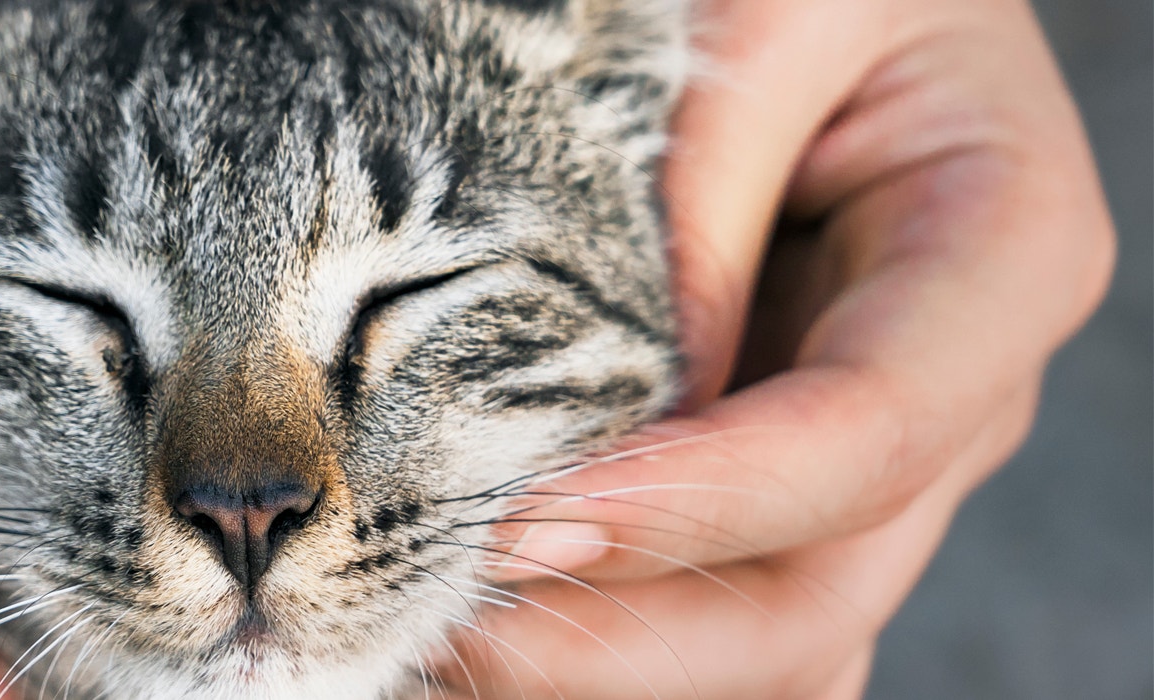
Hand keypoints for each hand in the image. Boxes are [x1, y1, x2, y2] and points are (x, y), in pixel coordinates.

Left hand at [451, 0, 1112, 696]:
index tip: (521, 524)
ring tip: (434, 649)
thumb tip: (611, 412)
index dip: (695, 506)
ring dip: (611, 670)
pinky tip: (483, 632)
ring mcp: (877, 457)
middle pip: (817, 596)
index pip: (860, 440)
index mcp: (996, 258)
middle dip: (629, 640)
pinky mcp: (792, 479)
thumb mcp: (773, 20)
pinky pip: (725, 611)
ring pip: (775, 645)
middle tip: (436, 617)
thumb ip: (699, 199)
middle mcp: (954, 393)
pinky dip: (612, 642)